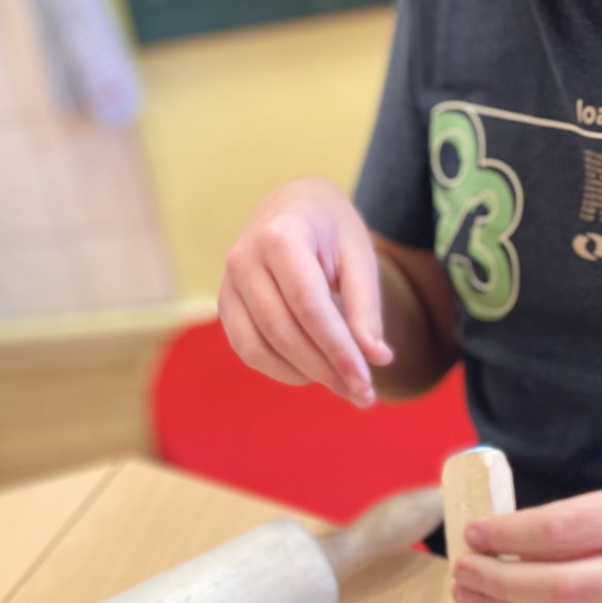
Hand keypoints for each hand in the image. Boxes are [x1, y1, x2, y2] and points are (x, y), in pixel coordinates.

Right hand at [220, 180, 394, 405]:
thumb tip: (376, 359)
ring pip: (260, 348)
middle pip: (284, 331)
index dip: (338, 349)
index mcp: (280, 235)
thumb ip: (366, 307)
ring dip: (304, 375)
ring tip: (342, 384)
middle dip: (326, 369)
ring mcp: (227, 283)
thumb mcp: (358, 256)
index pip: (308, 305)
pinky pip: (248, 350)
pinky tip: (312, 372)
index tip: (367, 382)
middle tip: (363, 395)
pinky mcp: (225, 306)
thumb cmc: (331, 231)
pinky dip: (281, 370)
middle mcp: (244, 258)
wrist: (291, 207)